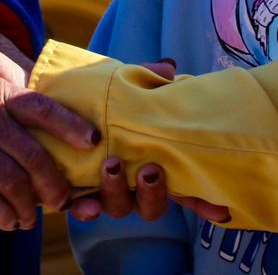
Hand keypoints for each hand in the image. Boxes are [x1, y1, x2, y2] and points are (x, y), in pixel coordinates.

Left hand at [53, 57, 232, 225]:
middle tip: (150, 170)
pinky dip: (85, 209)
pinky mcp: (73, 192)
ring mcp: (104, 190)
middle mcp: (131, 184)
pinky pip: (81, 209)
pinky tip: (84, 204)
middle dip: (153, 193)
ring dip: (118, 191)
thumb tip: (169, 67)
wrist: (56, 105)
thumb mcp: (128, 86)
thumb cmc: (104, 100)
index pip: (183, 188)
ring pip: (118, 207)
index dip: (202, 202)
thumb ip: (148, 78)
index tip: (221, 210)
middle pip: (151, 205)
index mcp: (151, 163)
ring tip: (112, 165)